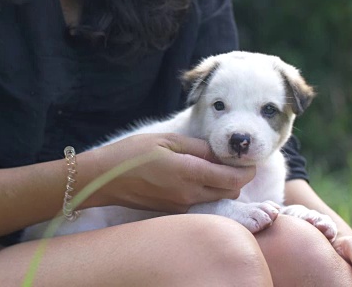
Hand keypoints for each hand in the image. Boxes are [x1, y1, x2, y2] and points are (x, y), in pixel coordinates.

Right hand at [84, 133, 255, 212]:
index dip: (246, 170)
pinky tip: (192, 176)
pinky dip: (205, 190)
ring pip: (216, 198)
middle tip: (228, 159)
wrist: (104, 178)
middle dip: (236, 177)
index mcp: (189, 173)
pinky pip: (200, 202)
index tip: (247, 159)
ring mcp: (181, 206)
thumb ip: (198, 147)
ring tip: (210, 166)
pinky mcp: (173, 210)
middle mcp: (189, 194)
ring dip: (221, 185)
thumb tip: (220, 153)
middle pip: (230, 191)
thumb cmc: (132, 154)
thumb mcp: (166, 140)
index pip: (233, 179)